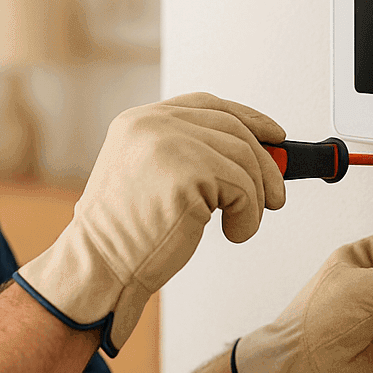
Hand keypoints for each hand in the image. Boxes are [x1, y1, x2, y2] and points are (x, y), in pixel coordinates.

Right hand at [15, 92, 286, 354]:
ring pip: (244, 159)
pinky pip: (244, 188)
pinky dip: (249, 216)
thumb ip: (188, 156)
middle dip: (264, 165)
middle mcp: (151, 124)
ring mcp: (169, 144)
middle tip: (275, 198)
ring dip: (256, 198)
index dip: (247, 119)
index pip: (207, 104)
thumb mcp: (148, 179)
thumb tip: (253, 156)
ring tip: (242, 223)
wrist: (98, 267)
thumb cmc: (123, 237)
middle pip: (233, 128)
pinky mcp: (188, 173)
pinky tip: (233, 233)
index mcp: (138, 121)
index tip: (274, 137)